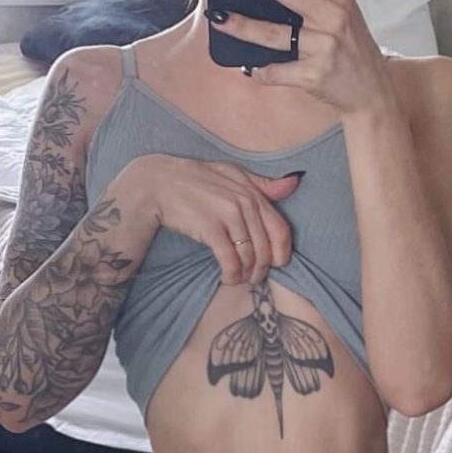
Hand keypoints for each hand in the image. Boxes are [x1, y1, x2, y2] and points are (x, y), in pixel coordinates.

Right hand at [109, 153, 299, 286]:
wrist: (157, 183)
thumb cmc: (195, 180)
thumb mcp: (232, 174)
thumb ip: (263, 184)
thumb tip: (294, 183)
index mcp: (252, 193)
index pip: (280, 229)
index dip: (282, 254)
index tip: (274, 265)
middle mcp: (244, 203)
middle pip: (266, 249)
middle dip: (261, 270)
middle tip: (252, 278)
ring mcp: (228, 215)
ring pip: (250, 257)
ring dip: (245, 275)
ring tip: (237, 279)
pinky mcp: (210, 228)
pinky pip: (231, 260)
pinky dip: (231, 275)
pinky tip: (226, 278)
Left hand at [213, 0, 398, 118]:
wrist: (371, 92)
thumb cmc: (353, 49)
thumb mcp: (346, 14)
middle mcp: (334, 18)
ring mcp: (323, 47)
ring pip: (274, 33)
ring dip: (241, 25)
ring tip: (217, 18)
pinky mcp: (313, 75)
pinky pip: (276, 71)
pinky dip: (259, 70)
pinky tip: (248, 66)